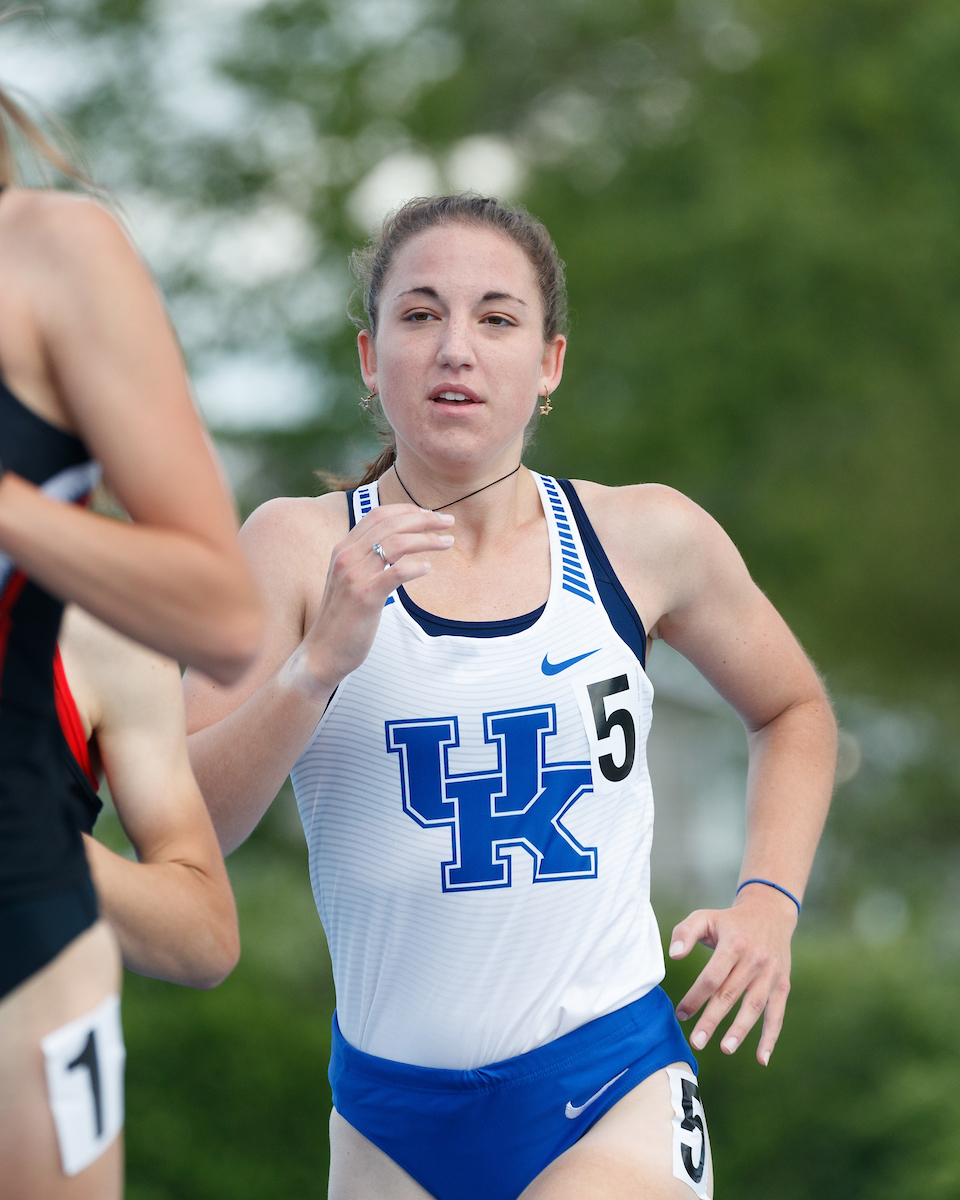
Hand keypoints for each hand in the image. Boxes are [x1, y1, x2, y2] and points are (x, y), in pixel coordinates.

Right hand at [285, 503, 454, 698]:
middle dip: (424, 519)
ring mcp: (354, 576)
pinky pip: (396, 572)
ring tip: (447, 542)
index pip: (377, 515)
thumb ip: (367, 560)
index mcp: (343, 549)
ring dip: (427, 539)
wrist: (322, 652)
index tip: (430, 514)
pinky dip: (416, 567)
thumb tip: (395, 547)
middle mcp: (346, 556)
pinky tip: (428, 569)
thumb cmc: (343, 618)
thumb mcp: (350, 581)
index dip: (406, 510)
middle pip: (391, 524)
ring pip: (396, 543)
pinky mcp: (365, 597)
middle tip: (448, 521)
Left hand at [668, 887, 797, 1064]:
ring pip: (754, 1007)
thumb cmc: (729, 921)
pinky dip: (771, 1037)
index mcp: (734, 944)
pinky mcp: (782, 984)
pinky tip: (762, 1059)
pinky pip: (777, 1014)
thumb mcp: (705, 917)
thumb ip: (685, 933)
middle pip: (730, 995)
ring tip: (724, 1049)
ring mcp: (770, 974)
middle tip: (696, 1042)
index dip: (695, 997)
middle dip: (712, 1020)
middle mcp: (754, 960)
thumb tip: (674, 955)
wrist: (769, 912)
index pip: (712, 976)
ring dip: (740, 1031)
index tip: (681, 1014)